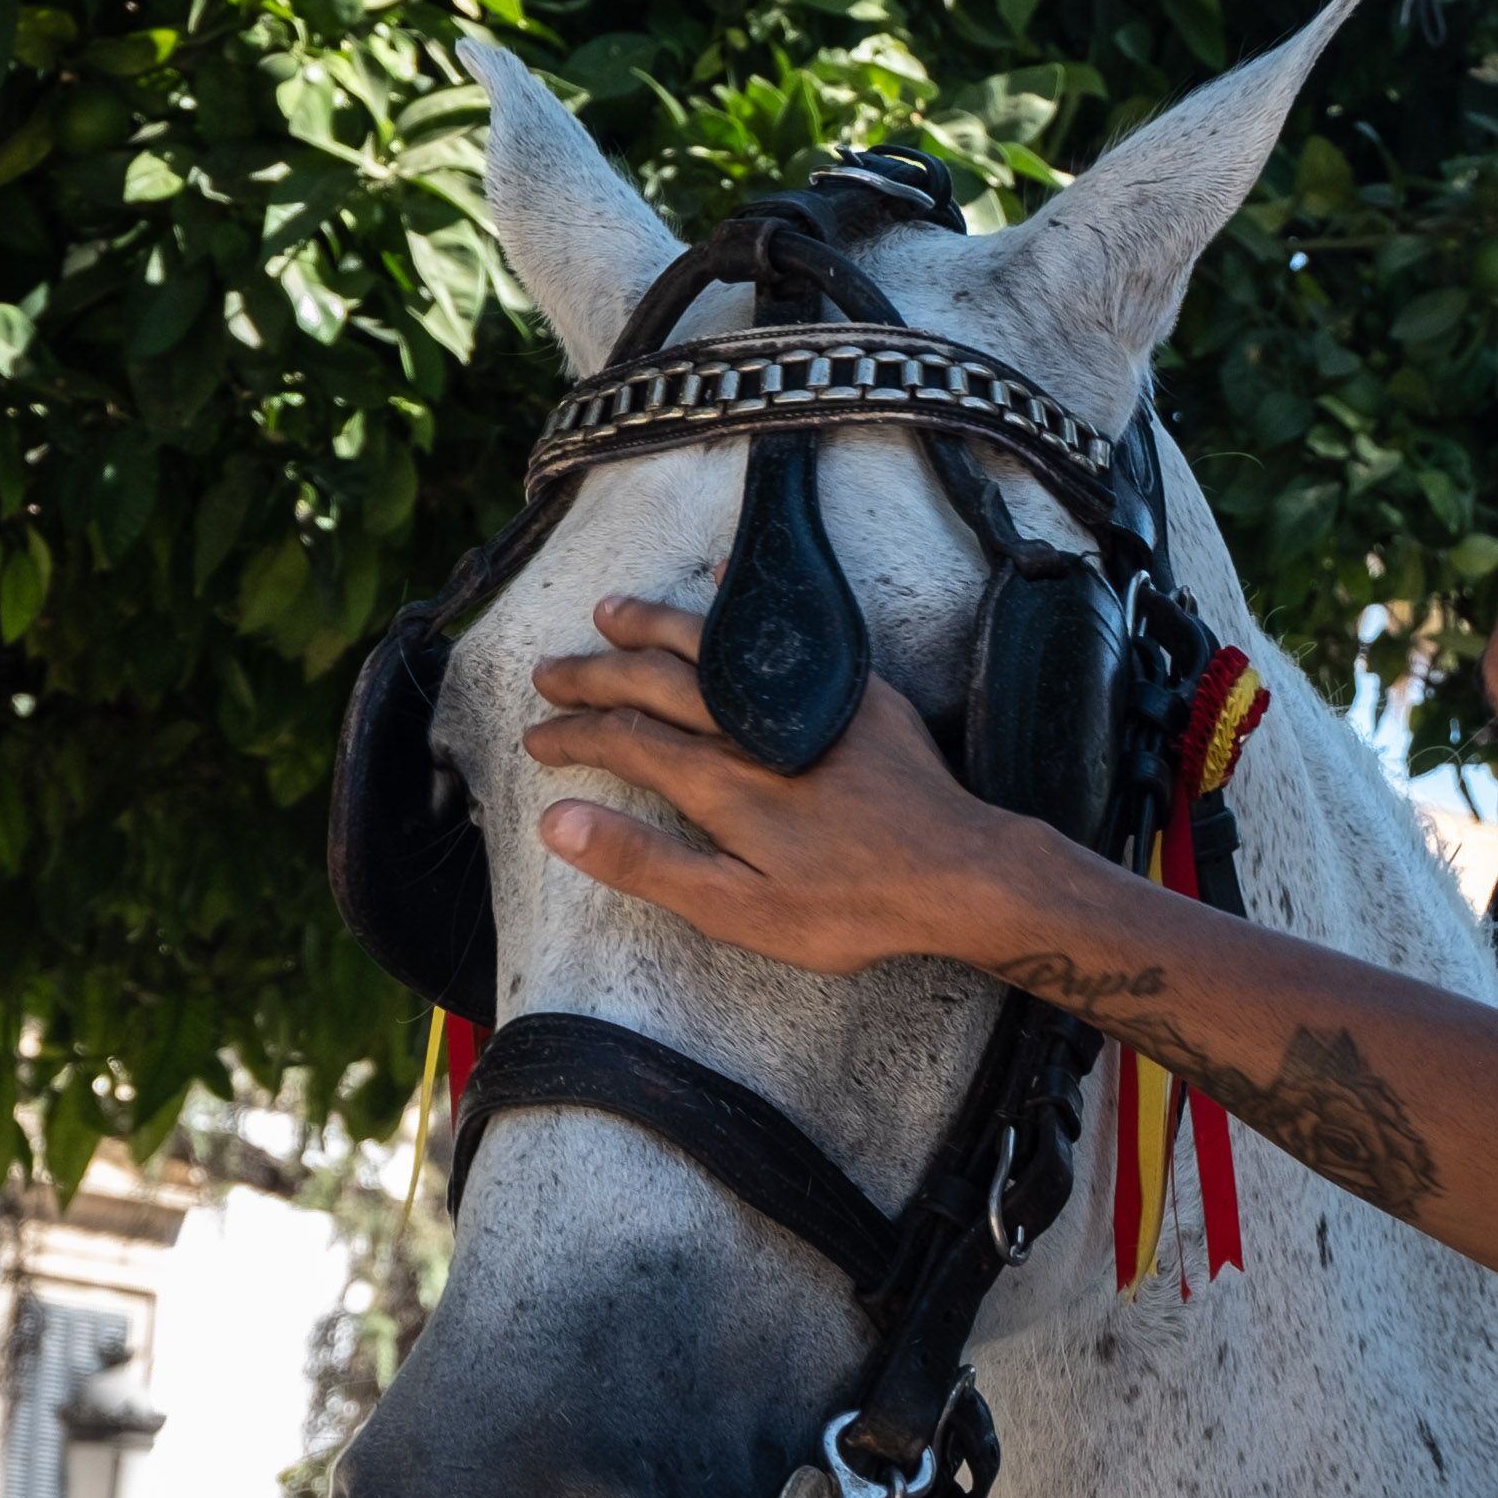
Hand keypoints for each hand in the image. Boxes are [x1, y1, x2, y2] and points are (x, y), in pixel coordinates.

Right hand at [523, 596, 1044, 974]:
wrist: (960, 872)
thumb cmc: (850, 905)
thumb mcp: (739, 910)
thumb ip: (648, 863)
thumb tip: (558, 823)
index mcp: (718, 781)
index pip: (623, 742)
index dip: (573, 737)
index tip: (538, 739)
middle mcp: (752, 727)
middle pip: (654, 682)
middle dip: (594, 675)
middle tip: (550, 673)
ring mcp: (805, 701)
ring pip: (711, 646)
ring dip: (654, 626)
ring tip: (611, 614)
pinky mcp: (853, 692)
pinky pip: (782, 634)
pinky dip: (744, 607)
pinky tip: (729, 588)